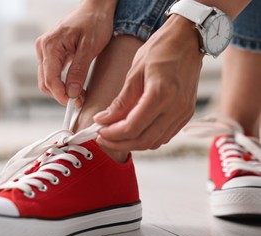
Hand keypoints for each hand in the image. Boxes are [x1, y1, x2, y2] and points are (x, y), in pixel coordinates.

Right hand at [35, 1, 115, 105]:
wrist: (96, 8)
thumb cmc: (94, 22)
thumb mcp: (90, 47)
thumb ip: (79, 70)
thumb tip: (71, 92)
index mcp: (50, 45)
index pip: (49, 78)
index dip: (60, 94)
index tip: (73, 103)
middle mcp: (43, 48)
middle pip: (45, 82)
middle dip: (61, 95)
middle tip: (79, 101)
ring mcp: (45, 51)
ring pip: (47, 80)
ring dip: (61, 91)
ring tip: (80, 94)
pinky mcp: (51, 54)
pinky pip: (52, 74)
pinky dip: (62, 84)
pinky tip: (75, 87)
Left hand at [94, 15, 203, 150]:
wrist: (188, 39)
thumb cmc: (162, 49)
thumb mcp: (134, 72)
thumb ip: (120, 101)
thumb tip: (103, 119)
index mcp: (161, 94)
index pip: (132, 127)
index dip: (112, 133)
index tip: (98, 130)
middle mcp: (176, 108)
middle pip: (143, 140)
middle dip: (119, 143)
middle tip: (102, 137)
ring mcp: (184, 113)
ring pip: (154, 142)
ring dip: (132, 143)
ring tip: (114, 135)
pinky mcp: (186, 114)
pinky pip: (164, 136)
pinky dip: (146, 138)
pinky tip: (133, 131)